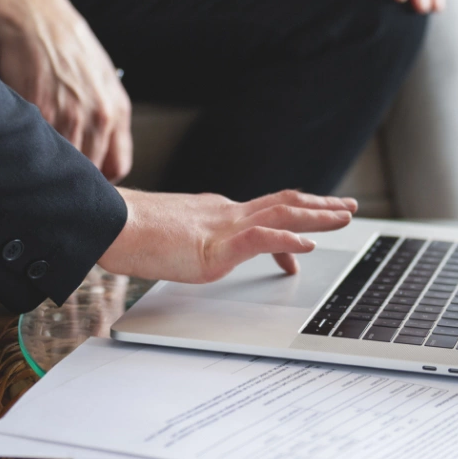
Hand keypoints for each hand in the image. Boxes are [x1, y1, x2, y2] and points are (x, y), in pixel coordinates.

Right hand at [0, 0, 132, 180]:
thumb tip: (101, 154)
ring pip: (63, 163)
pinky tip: (27, 138)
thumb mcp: (103, 79)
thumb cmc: (69, 47)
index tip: (87, 177)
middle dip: (74, 174)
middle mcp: (98, 116)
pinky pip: (38, 146)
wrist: (37, 18)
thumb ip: (107, 117)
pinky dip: (31, 148)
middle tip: (58, 169)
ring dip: (51, 164)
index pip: (118, 166)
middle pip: (89, 170)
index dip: (101, 178)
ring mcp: (68, 115)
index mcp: (117, 110)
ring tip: (41, 155)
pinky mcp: (38, 110)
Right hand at [100, 188, 357, 281]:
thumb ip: (186, 245)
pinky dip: (288, 241)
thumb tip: (187, 253)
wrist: (110, 224)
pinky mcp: (215, 246)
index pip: (263, 214)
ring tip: (344, 217)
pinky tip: (307, 244)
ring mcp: (222, 227)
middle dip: (318, 207)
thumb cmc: (127, 233)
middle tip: (346, 208)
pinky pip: (261, 239)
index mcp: (215, 214)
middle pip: (283, 205)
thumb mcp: (167, 240)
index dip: (292, 221)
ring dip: (317, 217)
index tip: (309, 238)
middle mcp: (225, 214)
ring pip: (282, 216)